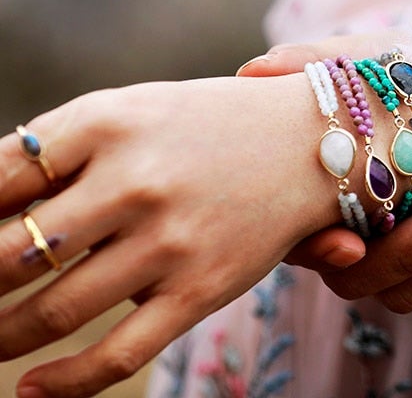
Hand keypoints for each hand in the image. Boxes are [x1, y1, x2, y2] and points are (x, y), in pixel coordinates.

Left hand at [0, 75, 333, 397]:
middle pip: (12, 253)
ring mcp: (169, 239)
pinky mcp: (200, 288)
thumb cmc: (210, 121)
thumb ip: (63, 149)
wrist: (312, 139)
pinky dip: (62, 384)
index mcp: (109, 121)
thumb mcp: (135, 109)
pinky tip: (30, 389)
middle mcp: (135, 180)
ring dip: (3, 335)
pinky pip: (117, 354)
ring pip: (54, 311)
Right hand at [238, 43, 411, 311]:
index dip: (318, 250)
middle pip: (362, 276)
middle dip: (410, 252)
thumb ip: (310, 64)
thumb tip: (254, 70)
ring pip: (411, 287)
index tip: (349, 244)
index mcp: (318, 196)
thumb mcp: (359, 62)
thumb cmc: (397, 77)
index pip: (302, 241)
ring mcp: (396, 249)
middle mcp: (351, 233)